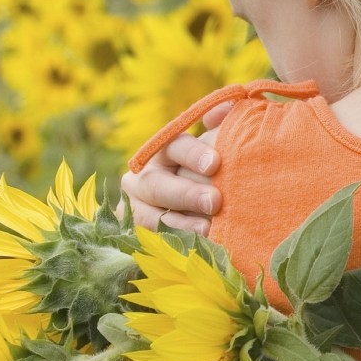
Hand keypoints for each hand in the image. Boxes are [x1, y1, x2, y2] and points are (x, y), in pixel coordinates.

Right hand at [121, 103, 230, 233]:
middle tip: (215, 201)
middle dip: (187, 193)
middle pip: (158, 184)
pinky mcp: (139, 236)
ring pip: (150, 216)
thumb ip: (222, 127)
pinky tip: (198, 249)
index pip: (175, 146)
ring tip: (207, 229)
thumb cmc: (216, 174)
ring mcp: (137, 209)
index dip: (194, 154)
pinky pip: (151, 242)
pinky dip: (174, 245)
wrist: (202, 214)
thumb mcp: (220, 148)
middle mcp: (144, 178)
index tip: (216, 164)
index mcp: (166, 151)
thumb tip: (222, 111)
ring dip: (179, 224)